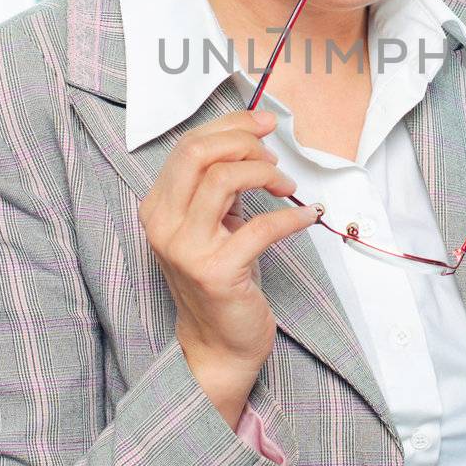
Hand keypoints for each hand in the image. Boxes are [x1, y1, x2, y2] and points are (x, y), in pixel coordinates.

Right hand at [138, 109, 318, 387]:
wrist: (219, 343)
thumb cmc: (222, 276)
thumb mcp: (212, 222)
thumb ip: (219, 183)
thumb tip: (253, 135)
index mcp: (157, 207)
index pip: (189, 145)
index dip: (231, 125)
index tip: (265, 123)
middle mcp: (163, 225)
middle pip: (199, 152)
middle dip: (245, 141)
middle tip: (274, 156)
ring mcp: (186, 249)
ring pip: (224, 179)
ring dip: (266, 173)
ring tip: (287, 186)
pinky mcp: (217, 271)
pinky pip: (261, 226)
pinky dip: (292, 216)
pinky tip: (308, 216)